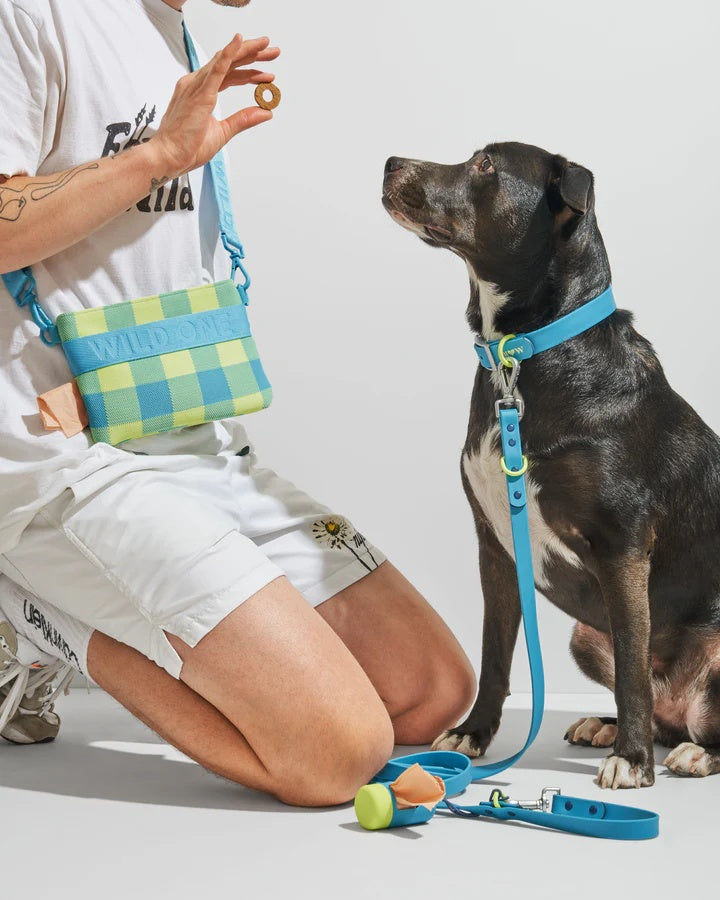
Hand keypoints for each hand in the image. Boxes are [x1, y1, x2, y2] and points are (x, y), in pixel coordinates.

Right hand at [151, 33, 280, 178]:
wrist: (168, 156)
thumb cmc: (187, 147)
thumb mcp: (223, 132)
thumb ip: (243, 120)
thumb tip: (265, 112)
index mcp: (201, 92)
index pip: (229, 75)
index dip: (249, 72)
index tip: (267, 73)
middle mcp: (197, 84)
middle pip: (229, 62)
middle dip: (252, 55)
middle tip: (273, 51)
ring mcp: (196, 86)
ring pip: (225, 61)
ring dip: (247, 52)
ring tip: (268, 46)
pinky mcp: (199, 94)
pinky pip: (217, 69)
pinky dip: (229, 54)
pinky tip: (241, 42)